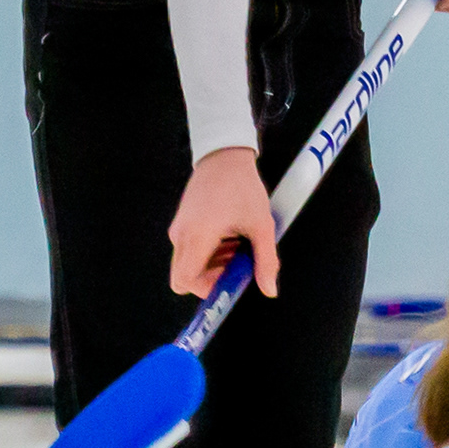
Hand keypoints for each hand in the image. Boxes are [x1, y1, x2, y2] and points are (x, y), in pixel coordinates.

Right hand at [168, 146, 277, 298]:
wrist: (224, 157)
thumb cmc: (243, 187)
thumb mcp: (262, 226)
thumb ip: (266, 261)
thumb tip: (269, 289)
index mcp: (197, 236)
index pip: (184, 281)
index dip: (206, 290)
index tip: (230, 282)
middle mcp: (181, 235)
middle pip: (186, 276)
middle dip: (212, 278)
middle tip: (238, 263)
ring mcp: (179, 229)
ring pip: (190, 264)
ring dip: (214, 264)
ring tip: (237, 243)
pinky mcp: (182, 224)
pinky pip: (191, 250)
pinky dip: (210, 251)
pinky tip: (230, 235)